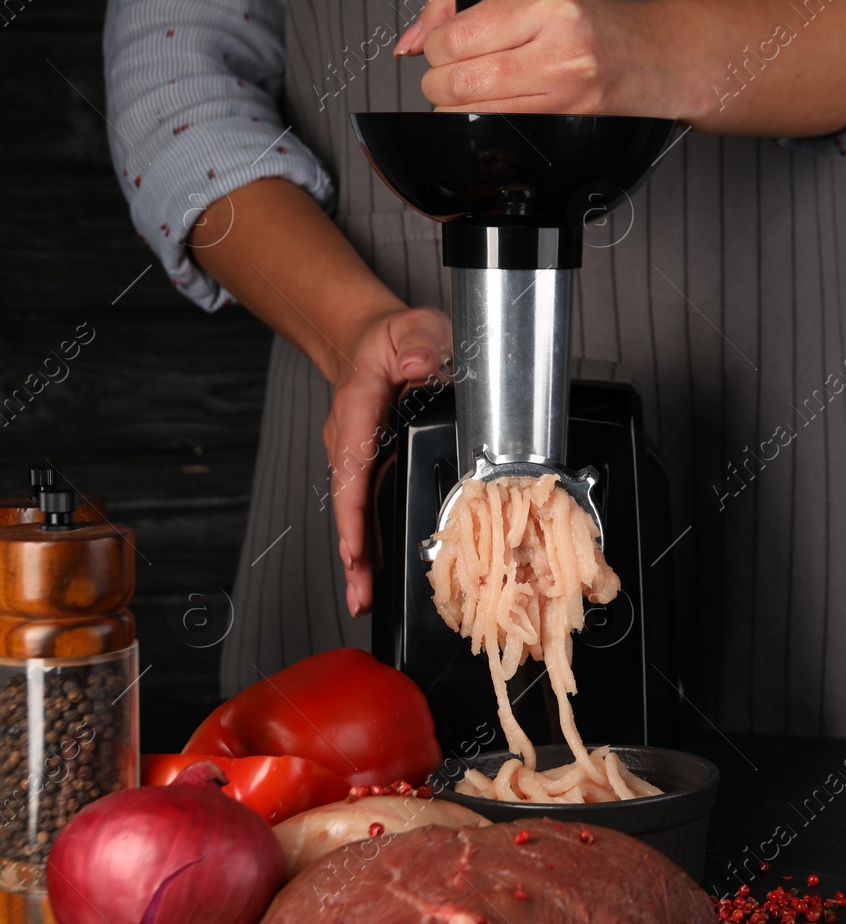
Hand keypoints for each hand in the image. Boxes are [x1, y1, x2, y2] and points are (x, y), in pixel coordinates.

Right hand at [323, 305, 451, 617]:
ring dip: (356, 555)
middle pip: (347, 497)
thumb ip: (419, 341)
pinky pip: (362, 507)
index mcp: (359, 403)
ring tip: (362, 596)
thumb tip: (418, 363)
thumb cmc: (397, 339)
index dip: (353, 503)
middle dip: (352, 546)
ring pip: (352, 509)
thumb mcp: (416, 327)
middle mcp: (348, 435)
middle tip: (360, 589)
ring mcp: (353, 454)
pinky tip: (368, 577)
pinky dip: (364, 543)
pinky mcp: (364, 467)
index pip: (354, 458)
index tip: (355, 541)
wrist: (377, 342)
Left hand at [395, 0, 681, 116]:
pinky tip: (489, 103)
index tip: (440, 43)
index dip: (433, 44)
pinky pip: (496, 130)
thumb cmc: (586, 19)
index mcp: (547, 7)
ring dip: (455, 102)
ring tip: (468, 84)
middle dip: (438, 79)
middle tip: (447, 69)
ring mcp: (562, 93)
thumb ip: (460, 3)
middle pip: (458, 81)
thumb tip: (409, 40)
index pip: (458, 37)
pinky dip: (478, 119)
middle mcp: (558, 52)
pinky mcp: (562, 121)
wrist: (646, 56)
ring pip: (472, 112)